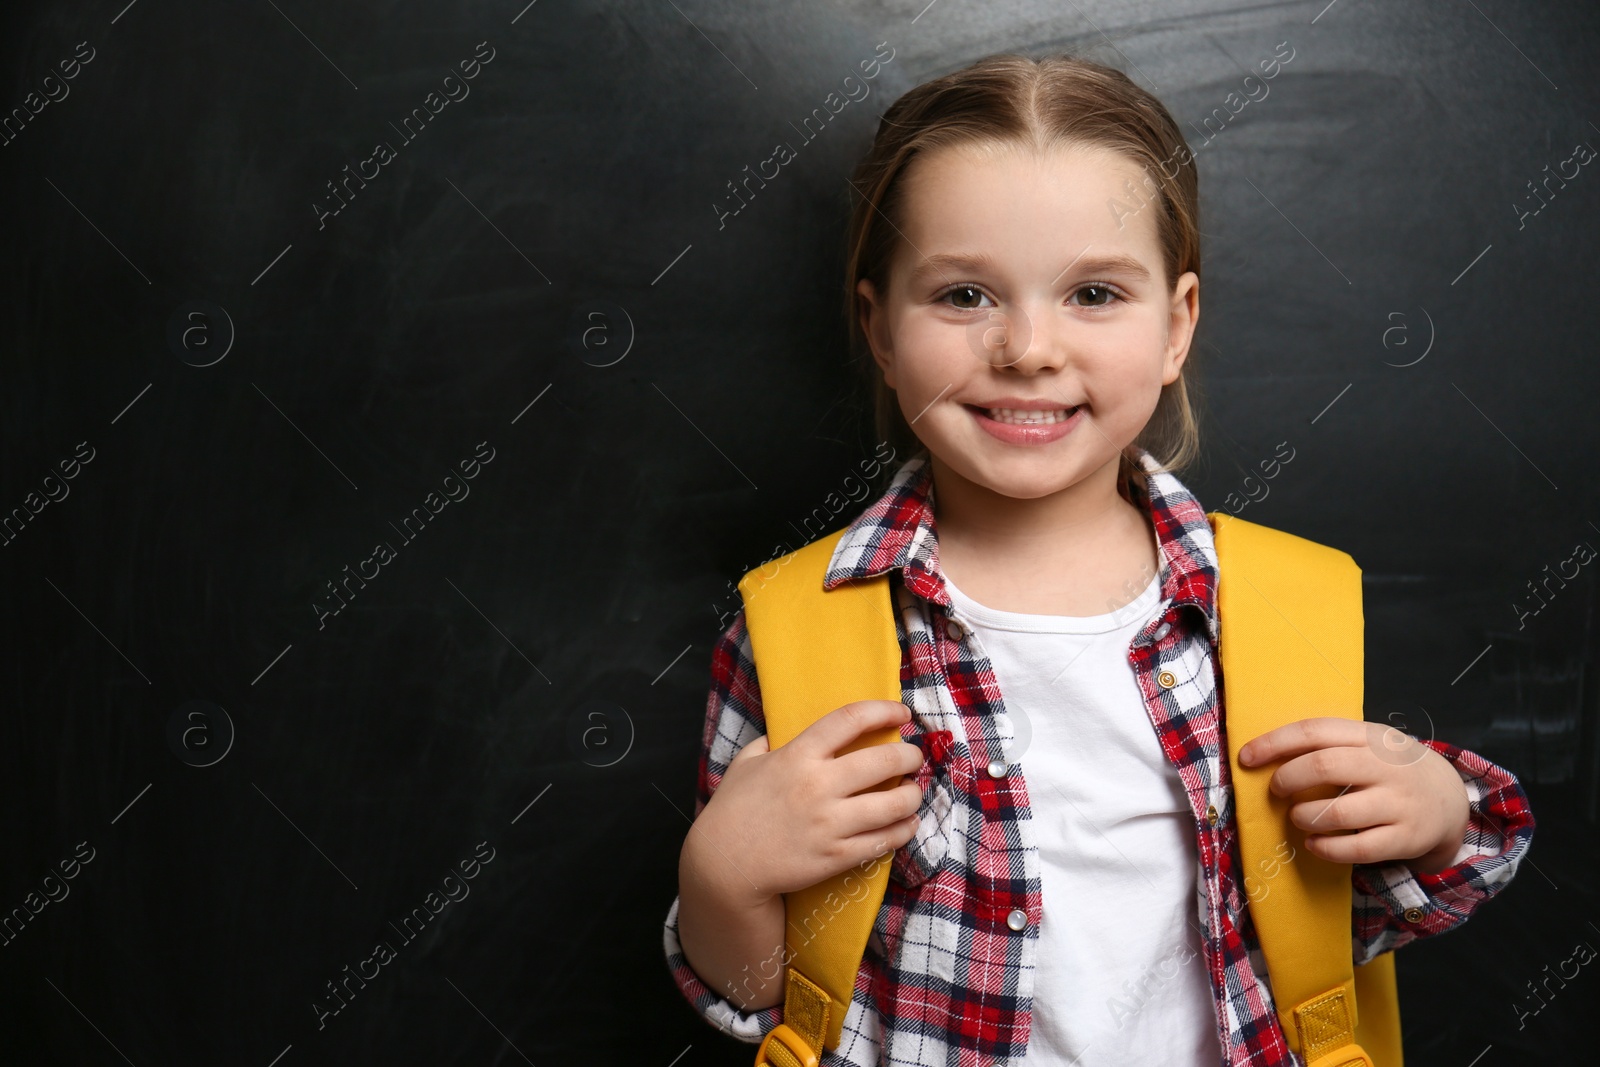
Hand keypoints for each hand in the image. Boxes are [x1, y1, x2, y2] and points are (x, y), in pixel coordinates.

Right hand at [690, 699, 926, 905]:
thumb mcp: (745, 763)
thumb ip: (769, 742)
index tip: (901, 713)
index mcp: (797, 756)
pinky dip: (903, 830)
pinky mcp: (836, 856)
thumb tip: (787, 731)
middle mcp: (818, 785)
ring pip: (893, 804)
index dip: (883, 711)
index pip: (850, 720)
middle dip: (910, 756)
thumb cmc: (732, 810)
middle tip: (914, 757)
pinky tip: (907, 824)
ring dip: (913, 795)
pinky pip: (884, 841)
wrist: (724, 866)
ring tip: (912, 792)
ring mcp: (830, 823)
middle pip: (884, 761)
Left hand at [1237, 717, 1469, 873]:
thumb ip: (1329, 746)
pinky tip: (1315, 843)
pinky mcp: (1406, 838)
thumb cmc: (1390, 769)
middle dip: (1287, 779)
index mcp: (1371, 736)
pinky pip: (1356, 849)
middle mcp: (1387, 766)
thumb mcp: (1368, 744)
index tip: (1246, 757)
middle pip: (1324, 766)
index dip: (1275, 743)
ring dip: (1304, 816)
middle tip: (1277, 791)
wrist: (1449, 799)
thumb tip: (1264, 756)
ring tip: (1298, 817)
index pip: (1315, 731)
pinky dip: (1325, 848)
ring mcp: (1399, 803)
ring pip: (1337, 812)